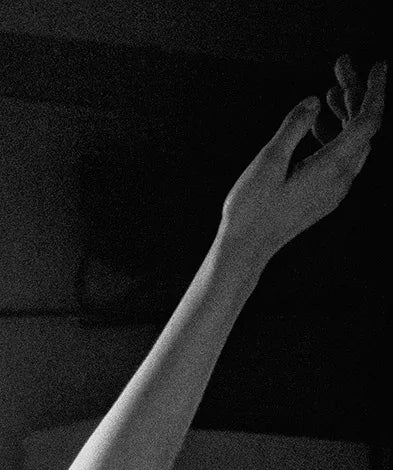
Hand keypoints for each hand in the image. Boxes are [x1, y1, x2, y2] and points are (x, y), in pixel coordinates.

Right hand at [220, 55, 384, 263]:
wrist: (244, 251)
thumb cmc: (252, 211)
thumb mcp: (269, 162)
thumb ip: (294, 127)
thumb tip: (313, 102)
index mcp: (332, 167)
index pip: (368, 121)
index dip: (375, 90)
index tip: (378, 66)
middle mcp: (340, 180)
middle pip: (363, 129)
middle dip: (356, 95)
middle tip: (341, 68)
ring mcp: (334, 191)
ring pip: (353, 143)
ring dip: (346, 114)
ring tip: (329, 93)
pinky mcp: (324, 197)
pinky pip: (342, 159)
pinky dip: (336, 135)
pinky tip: (318, 125)